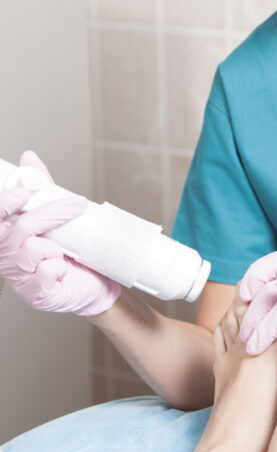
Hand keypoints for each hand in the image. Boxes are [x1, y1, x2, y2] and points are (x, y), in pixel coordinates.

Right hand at [0, 151, 120, 315]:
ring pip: (34, 249)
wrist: (93, 286)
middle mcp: (6, 256)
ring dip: (55, 247)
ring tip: (62, 252)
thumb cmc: (68, 253)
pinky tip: (61, 272)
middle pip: (21, 228)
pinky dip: (60, 268)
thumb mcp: (54, 218)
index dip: (4, 204)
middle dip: (50, 214)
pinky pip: (47, 272)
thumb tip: (29, 158)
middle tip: (77, 205)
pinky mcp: (36, 293)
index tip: (23, 193)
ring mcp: (19, 277)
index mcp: (6, 236)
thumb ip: (41, 190)